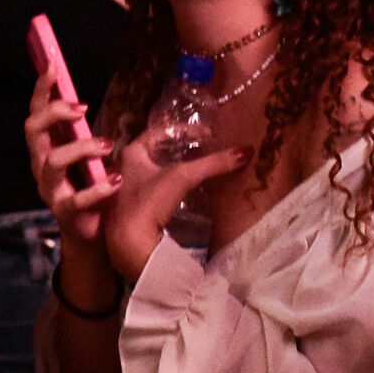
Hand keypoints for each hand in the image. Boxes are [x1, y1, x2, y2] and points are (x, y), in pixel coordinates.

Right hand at [25, 70, 118, 245]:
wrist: (93, 232)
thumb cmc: (93, 186)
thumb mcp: (91, 154)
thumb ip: (88, 131)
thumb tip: (95, 101)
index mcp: (49, 147)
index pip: (38, 113)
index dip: (42, 90)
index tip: (53, 66)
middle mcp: (43, 165)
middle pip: (33, 131)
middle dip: (53, 113)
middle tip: (81, 107)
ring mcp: (51, 190)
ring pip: (52, 162)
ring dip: (79, 148)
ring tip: (105, 144)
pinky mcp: (65, 212)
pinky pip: (77, 199)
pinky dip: (97, 189)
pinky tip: (116, 181)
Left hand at [101, 138, 252, 282]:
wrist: (130, 243)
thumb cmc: (149, 202)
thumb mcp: (183, 177)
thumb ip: (214, 163)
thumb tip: (246, 151)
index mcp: (132, 153)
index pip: (161, 131)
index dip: (186, 129)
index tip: (207, 133)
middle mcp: (128, 166)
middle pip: (160, 149)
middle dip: (184, 146)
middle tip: (208, 146)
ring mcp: (131, 187)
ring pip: (159, 167)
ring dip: (181, 164)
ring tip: (204, 163)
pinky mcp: (138, 204)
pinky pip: (160, 184)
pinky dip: (177, 180)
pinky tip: (192, 186)